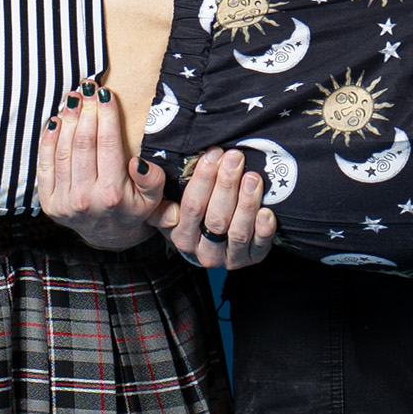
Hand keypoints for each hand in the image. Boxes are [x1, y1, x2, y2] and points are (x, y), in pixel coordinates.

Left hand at [39, 89, 177, 250]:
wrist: (109, 236)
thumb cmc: (133, 210)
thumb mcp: (154, 200)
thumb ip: (153, 181)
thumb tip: (138, 162)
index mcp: (112, 195)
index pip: (107, 145)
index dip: (106, 115)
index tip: (105, 93)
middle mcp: (85, 199)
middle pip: (83, 143)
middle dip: (86, 110)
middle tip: (87, 87)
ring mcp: (64, 201)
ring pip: (63, 149)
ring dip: (67, 119)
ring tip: (73, 98)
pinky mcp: (49, 202)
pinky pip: (45, 163)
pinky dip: (48, 138)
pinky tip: (56, 119)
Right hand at [163, 145, 277, 271]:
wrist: (211, 241)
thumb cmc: (192, 213)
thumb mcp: (170, 203)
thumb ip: (158, 191)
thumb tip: (146, 170)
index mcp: (180, 236)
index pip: (192, 207)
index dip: (203, 179)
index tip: (214, 154)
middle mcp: (203, 252)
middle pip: (216, 218)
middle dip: (227, 185)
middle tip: (235, 159)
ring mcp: (228, 258)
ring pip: (237, 233)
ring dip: (247, 204)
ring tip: (253, 179)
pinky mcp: (250, 259)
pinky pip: (259, 248)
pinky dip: (264, 231)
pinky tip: (267, 212)